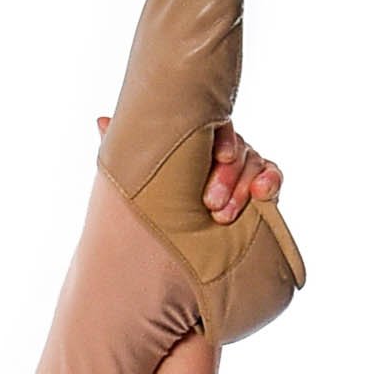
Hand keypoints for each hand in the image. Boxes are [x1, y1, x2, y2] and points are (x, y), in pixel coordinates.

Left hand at [99, 110, 283, 223]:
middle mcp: (223, 152)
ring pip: (255, 163)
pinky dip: (271, 183)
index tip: (221, 157)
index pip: (217, 129)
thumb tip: (101, 121)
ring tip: (223, 215)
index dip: (222, 140)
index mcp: (199, 142)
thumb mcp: (141, 179)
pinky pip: (273, 179)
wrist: (171, 253)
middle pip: (238, 148)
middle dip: (227, 177)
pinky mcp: (260, 192)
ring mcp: (243, 171)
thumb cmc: (156, 207)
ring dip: (242, 187)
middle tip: (210, 203)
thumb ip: (127, 150)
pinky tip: (262, 194)